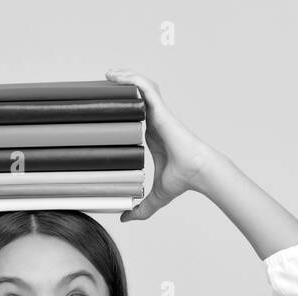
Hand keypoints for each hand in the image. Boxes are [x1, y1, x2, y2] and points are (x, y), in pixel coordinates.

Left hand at [104, 67, 218, 221]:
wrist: (198, 172)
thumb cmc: (182, 180)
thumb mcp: (155, 197)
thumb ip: (140, 208)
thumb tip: (124, 218)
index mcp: (151, 134)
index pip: (133, 113)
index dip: (119, 106)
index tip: (101, 107)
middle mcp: (154, 120)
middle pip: (135, 96)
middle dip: (119, 87)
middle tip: (100, 86)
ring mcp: (159, 113)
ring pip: (140, 87)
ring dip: (124, 77)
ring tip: (107, 75)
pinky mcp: (162, 109)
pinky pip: (145, 87)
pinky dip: (131, 78)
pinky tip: (116, 76)